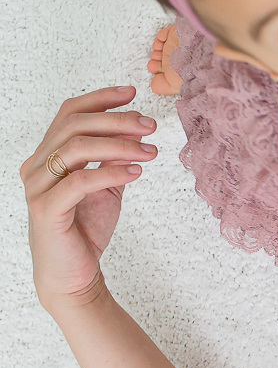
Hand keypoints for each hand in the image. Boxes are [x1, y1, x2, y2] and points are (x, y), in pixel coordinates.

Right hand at [20, 87, 157, 310]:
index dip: (100, 99)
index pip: (69, 113)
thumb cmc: (86, 228)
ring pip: (76, 148)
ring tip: (150, 151)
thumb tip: (137, 129)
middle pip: (74, 125)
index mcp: (48, 155)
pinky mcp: (47, 210)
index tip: (132, 93)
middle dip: (117, 120)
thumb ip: (115, 158)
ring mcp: (38, 188)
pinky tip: (137, 173)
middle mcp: (37, 167)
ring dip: (119, 144)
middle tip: (150, 125)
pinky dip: (111, 172)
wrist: (73, 274)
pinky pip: (79, 181)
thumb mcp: (107, 185)